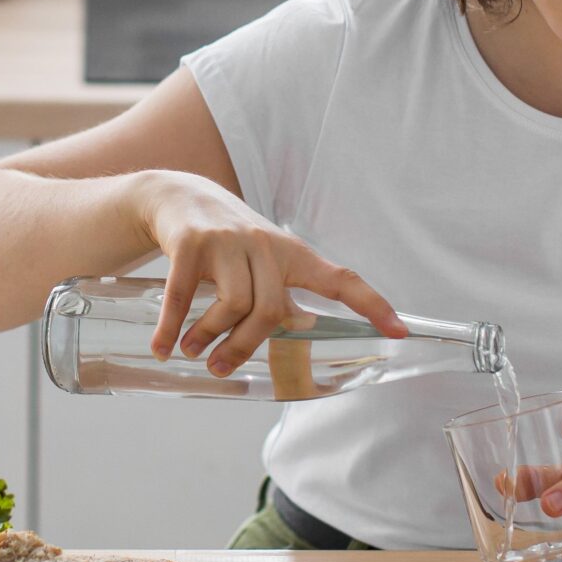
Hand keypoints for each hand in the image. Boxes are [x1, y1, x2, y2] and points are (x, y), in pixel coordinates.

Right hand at [131, 171, 405, 375]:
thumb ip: (278, 295)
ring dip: (208, 338)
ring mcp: (227, 241)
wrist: (177, 194)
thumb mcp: (261, 261)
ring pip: (232, 305)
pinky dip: (172, 328)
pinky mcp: (191, 242)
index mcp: (291, 254)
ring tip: (192, 352)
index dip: (372, 305)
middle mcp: (264, 244)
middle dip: (246, 346)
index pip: (340, 279)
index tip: (398, 332)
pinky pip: (184, 296)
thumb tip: (297, 334)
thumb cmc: (228, 241)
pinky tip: (163, 347)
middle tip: (221, 367)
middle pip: (271, 310)